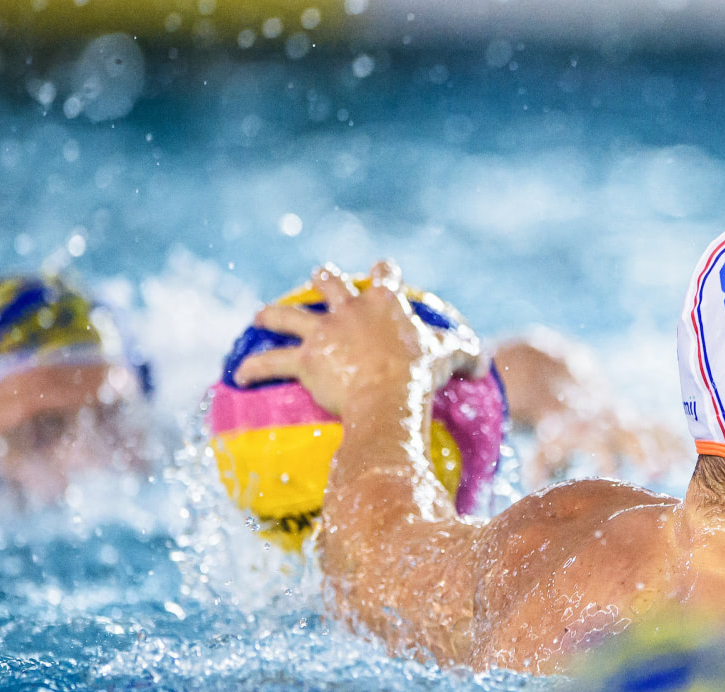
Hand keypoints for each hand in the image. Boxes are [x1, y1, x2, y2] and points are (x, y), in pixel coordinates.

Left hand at [236, 260, 468, 415]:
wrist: (391, 391)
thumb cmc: (421, 374)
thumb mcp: (450, 360)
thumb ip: (466, 355)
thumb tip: (485, 362)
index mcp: (385, 303)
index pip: (384, 274)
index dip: (384, 271)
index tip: (383, 268)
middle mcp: (350, 309)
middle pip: (329, 282)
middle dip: (323, 278)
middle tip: (318, 278)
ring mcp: (324, 332)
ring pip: (288, 314)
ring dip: (273, 314)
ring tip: (260, 314)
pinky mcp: (305, 359)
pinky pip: (272, 361)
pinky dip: (254, 367)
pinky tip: (238, 374)